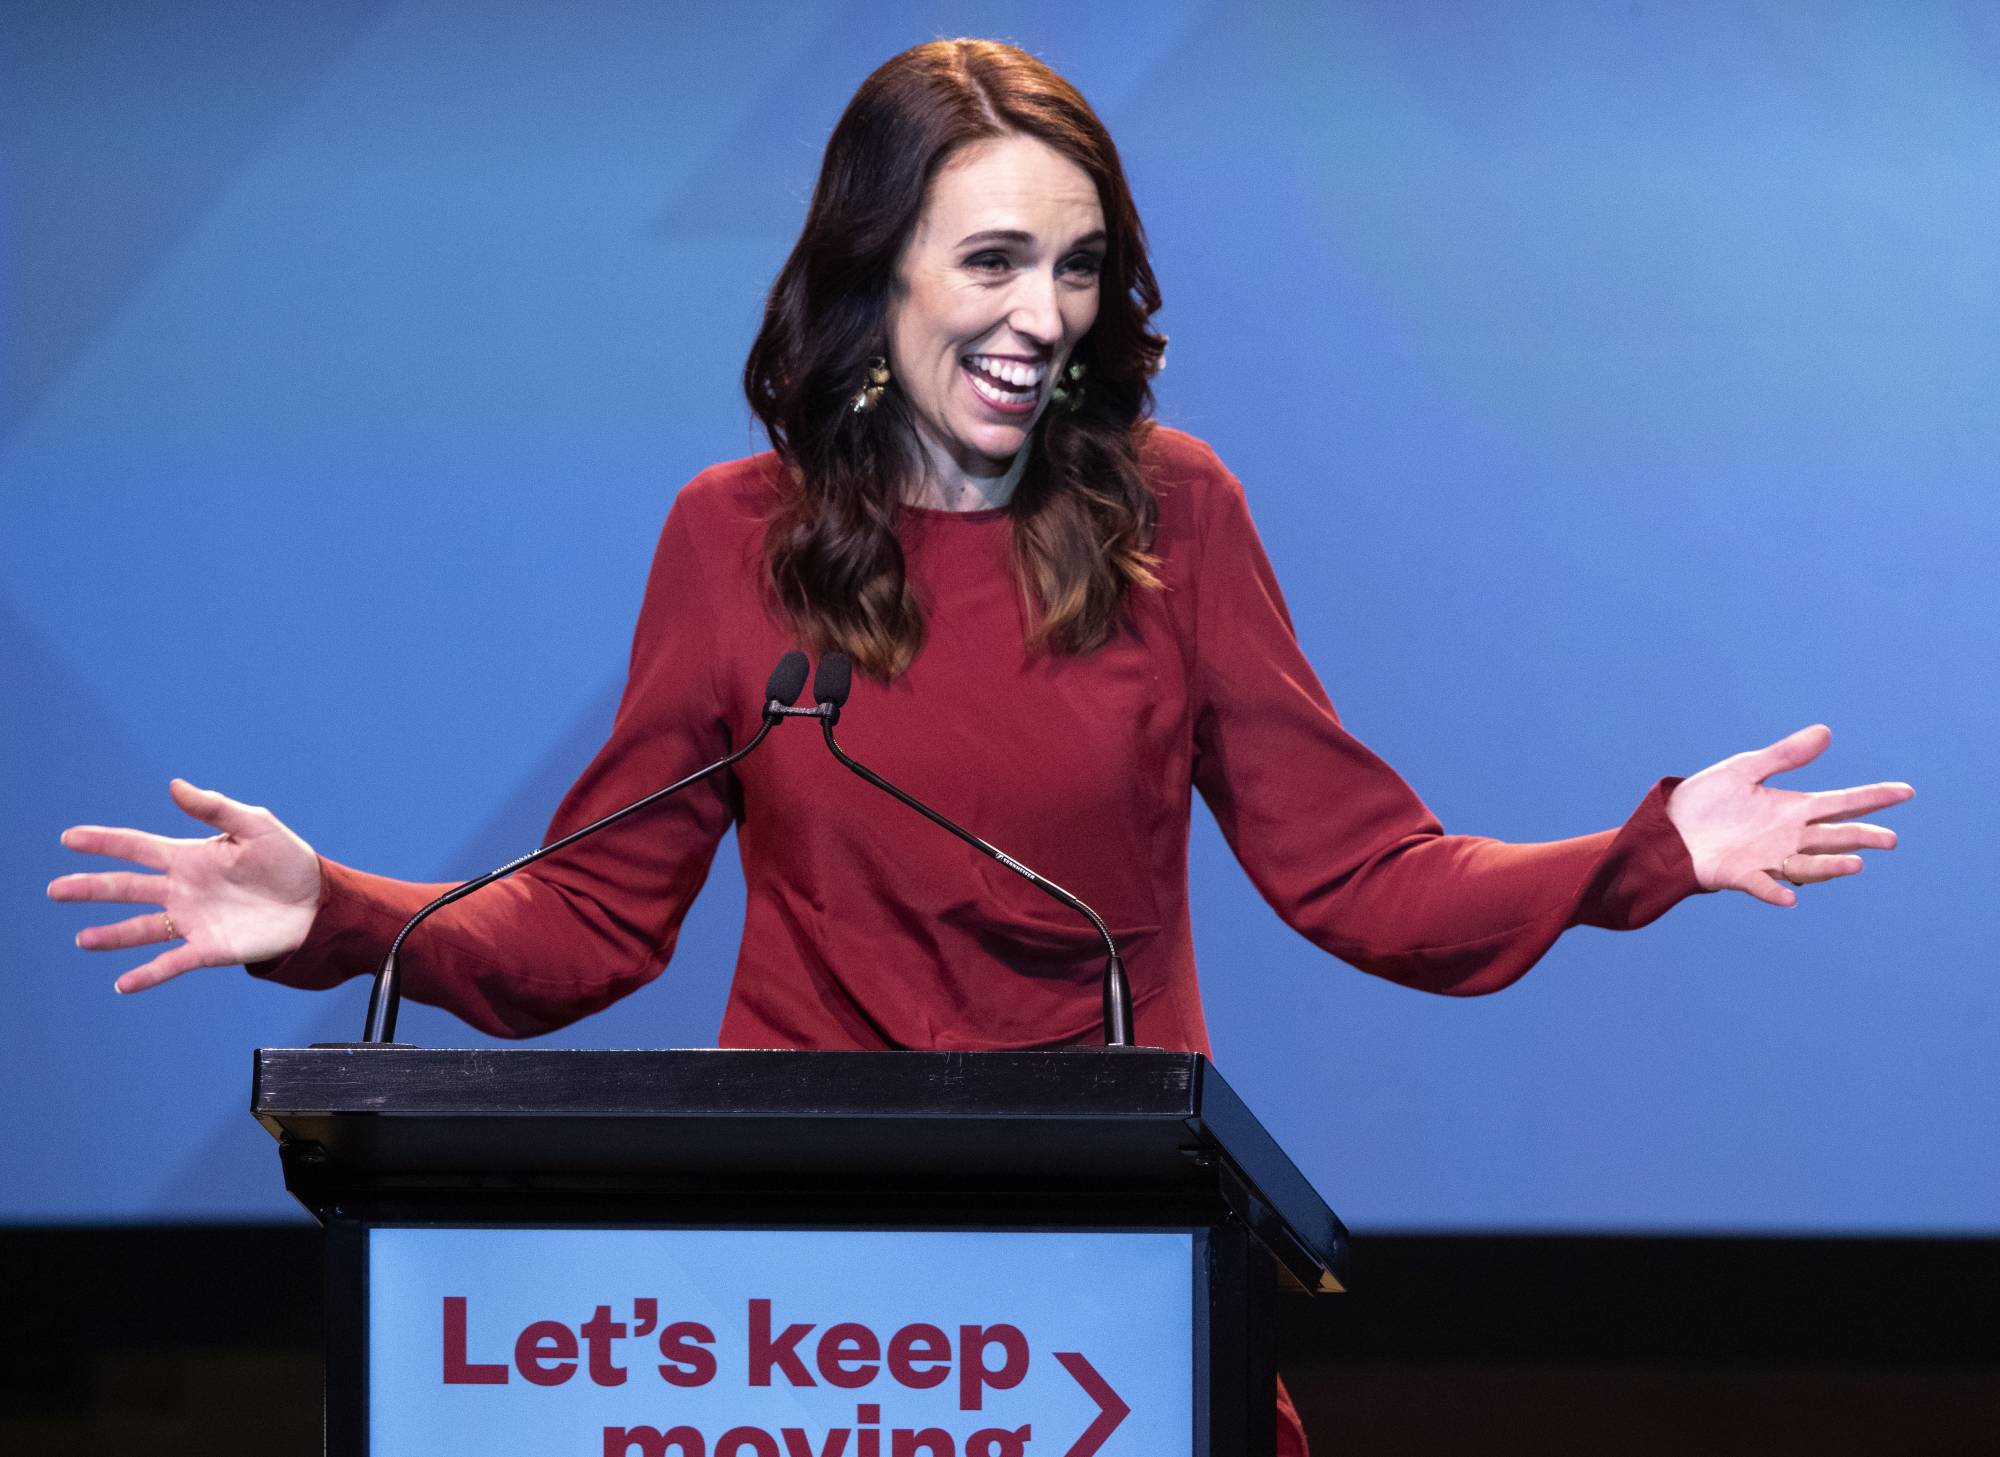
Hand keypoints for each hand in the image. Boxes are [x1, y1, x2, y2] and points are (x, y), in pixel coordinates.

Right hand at [49, 779, 321, 992]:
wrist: (318, 903)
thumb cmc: (289, 861)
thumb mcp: (256, 826)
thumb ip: (214, 808)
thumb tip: (174, 785)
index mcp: (190, 857)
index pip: (137, 847)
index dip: (104, 842)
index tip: (69, 838)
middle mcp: (183, 890)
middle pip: (127, 888)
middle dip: (91, 887)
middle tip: (55, 890)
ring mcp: (194, 920)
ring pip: (141, 928)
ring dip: (111, 934)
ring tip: (82, 940)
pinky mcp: (210, 948)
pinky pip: (171, 962)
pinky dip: (147, 973)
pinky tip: (123, 983)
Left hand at [1666, 724, 1912, 907]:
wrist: (1666, 827)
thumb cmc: (1706, 801)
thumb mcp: (1744, 770)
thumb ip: (1784, 756)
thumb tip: (1826, 732)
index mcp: (1792, 809)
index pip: (1841, 803)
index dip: (1873, 798)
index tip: (1906, 792)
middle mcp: (1787, 837)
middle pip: (1834, 838)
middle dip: (1861, 838)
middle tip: (1890, 840)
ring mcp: (1766, 859)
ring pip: (1808, 866)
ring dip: (1830, 867)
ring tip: (1856, 864)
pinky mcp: (1739, 875)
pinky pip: (1761, 886)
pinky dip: (1774, 892)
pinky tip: (1788, 898)